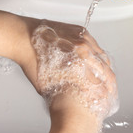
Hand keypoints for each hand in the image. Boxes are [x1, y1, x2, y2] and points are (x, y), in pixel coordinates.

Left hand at [14, 18, 118, 132]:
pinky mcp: (79, 30)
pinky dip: (98, 54)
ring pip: (102, 55)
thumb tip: (70, 102)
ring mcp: (83, 38)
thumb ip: (62, 93)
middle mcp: (84, 49)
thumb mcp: (47, 86)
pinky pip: (94, 44)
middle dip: (109, 82)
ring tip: (107, 78)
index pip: (99, 81)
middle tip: (110, 91)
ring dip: (105, 68)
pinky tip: (97, 61)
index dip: (104, 93)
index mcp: (78, 63)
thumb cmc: (31, 60)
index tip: (106, 99)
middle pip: (105, 68)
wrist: (22, 37)